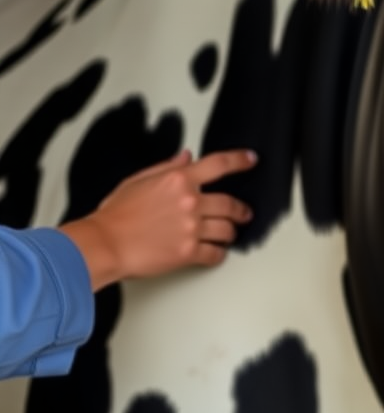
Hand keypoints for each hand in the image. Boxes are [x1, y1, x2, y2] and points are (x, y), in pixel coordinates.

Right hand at [59, 149, 256, 290]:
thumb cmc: (115, 215)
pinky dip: (218, 254)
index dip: (240, 160)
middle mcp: (189, 202)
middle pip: (230, 203)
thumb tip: (186, 158)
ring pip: (227, 230)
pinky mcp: (188, 252)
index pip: (219, 164)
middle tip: (244, 213)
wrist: (104, 244)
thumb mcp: (137, 180)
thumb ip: (166, 168)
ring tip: (228, 234)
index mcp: (178, 180)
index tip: (250, 160)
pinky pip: (215, 254)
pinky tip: (215, 253)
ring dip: (230, 232)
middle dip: (241, 210)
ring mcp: (191, 228)